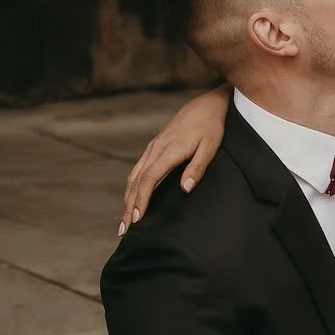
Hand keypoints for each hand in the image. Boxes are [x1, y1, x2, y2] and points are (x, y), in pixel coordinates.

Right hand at [120, 86, 230, 231]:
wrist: (207, 105)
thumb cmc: (211, 126)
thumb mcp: (210, 147)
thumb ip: (197, 168)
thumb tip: (185, 189)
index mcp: (169, 151)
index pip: (149, 179)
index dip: (142, 200)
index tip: (137, 218)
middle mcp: (156, 149)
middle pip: (136, 181)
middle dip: (128, 206)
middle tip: (123, 229)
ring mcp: (153, 147)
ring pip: (134, 176)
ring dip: (127, 198)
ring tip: (124, 219)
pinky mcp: (154, 147)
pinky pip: (138, 170)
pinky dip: (132, 187)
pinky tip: (132, 198)